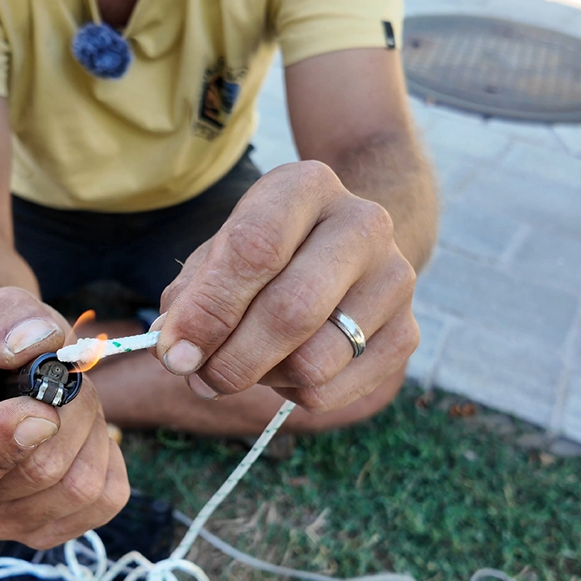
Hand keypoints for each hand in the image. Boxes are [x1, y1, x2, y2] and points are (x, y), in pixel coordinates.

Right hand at [0, 288, 129, 548]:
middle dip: (69, 405)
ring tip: (66, 402)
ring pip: (82, 483)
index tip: (36, 406)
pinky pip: (110, 493)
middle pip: (42, 470)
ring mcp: (18, 525)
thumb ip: (0, 320)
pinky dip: (109, 450)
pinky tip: (82, 430)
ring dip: (92, 425)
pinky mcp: (66, 528)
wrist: (9, 377)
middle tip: (61, 375)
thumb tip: (30, 346)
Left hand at [155, 161, 419, 411]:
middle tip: (198, 378)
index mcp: (308, 187)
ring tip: (245, 364)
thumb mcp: (222, 251)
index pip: (255, 249)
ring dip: (262, 379)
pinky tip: (283, 369)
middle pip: (292, 311)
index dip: (209, 309)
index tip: (174, 353)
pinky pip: (333, 392)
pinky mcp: (407, 333)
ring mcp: (395, 280)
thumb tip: (176, 353)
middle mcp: (363, 225)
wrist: (348, 245)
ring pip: (314, 362)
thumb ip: (191, 297)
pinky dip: (292, 394)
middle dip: (232, 360)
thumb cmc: (269, 249)